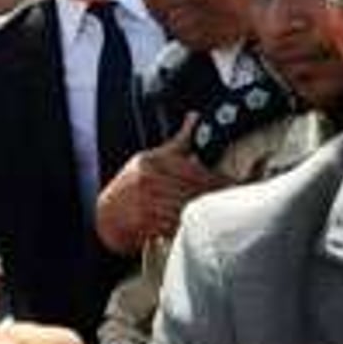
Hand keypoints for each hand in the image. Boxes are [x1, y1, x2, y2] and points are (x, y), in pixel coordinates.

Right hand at [96, 113, 231, 252]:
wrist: (107, 214)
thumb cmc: (132, 184)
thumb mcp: (151, 158)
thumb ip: (178, 142)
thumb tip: (195, 117)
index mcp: (151, 163)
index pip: (194, 171)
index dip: (218, 179)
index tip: (235, 183)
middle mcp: (148, 181)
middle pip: (194, 190)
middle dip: (216, 197)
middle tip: (235, 200)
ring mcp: (146, 203)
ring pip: (187, 208)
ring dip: (205, 213)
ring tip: (221, 213)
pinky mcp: (146, 224)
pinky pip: (177, 225)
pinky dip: (191, 226)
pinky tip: (200, 225)